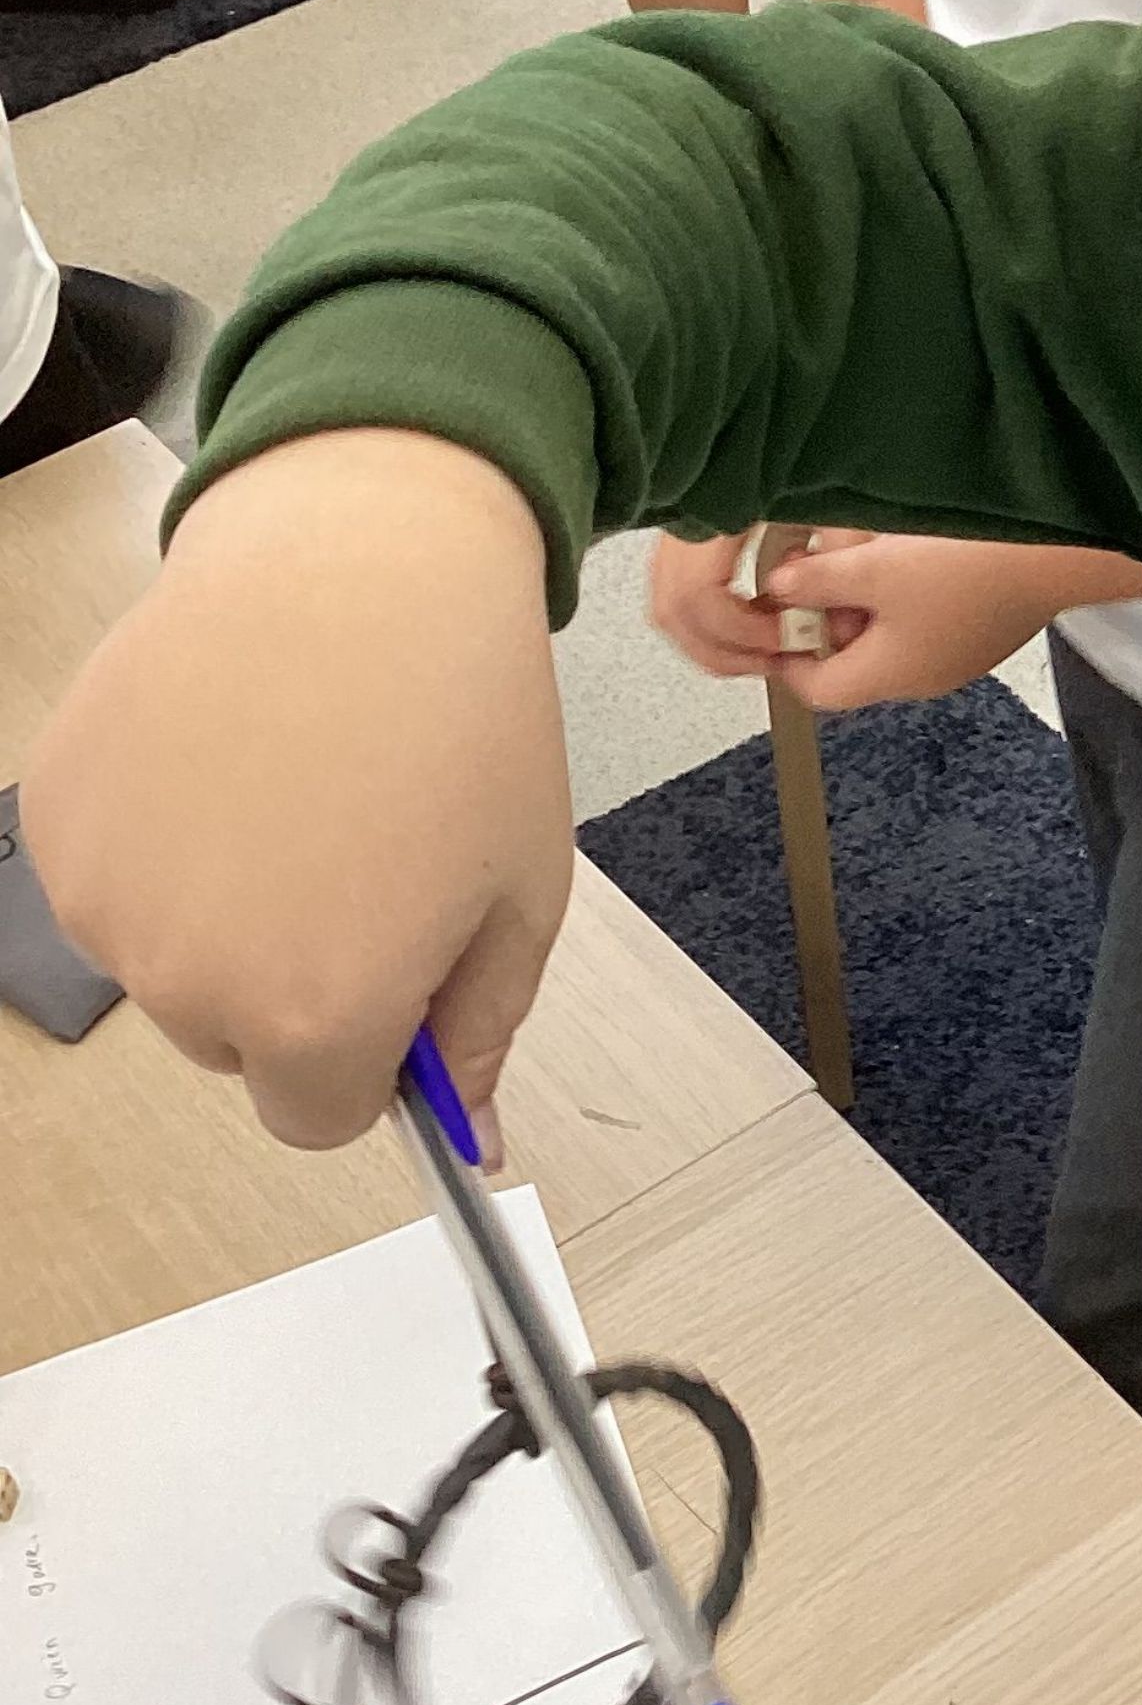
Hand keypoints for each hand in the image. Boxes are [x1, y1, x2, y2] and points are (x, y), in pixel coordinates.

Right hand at [23, 431, 570, 1149]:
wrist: (360, 560)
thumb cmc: (460, 718)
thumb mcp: (520, 895)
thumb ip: (480, 1033)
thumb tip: (471, 1145)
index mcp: (318, 1018)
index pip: (320, 1119)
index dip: (370, 1054)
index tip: (397, 979)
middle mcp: (193, 981)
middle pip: (240, 1047)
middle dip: (298, 985)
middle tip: (358, 859)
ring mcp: (108, 901)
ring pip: (171, 967)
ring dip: (223, 916)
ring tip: (296, 796)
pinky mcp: (58, 823)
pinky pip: (116, 884)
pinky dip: (163, 847)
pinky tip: (230, 763)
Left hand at [650, 528, 1141, 711]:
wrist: (1063, 555)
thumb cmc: (968, 568)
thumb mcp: (872, 570)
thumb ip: (816, 581)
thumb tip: (777, 590)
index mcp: (887, 674)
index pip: (814, 688)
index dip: (783, 653)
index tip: (770, 610)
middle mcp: (922, 675)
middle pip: (852, 658)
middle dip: (827, 612)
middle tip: (818, 562)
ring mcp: (958, 653)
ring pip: (889, 631)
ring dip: (868, 595)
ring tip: (866, 547)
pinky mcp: (984, 626)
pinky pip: (927, 616)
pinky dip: (906, 589)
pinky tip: (915, 549)